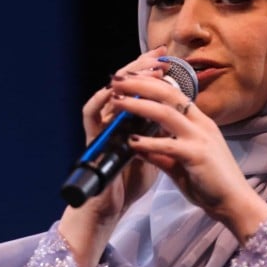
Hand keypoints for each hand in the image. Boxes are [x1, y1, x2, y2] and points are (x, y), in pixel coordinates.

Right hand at [58, 46, 168, 266]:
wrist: (112, 208)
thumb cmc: (130, 183)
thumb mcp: (154, 153)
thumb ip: (160, 134)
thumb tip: (176, 117)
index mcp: (130, 121)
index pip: (140, 90)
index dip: (152, 73)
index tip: (168, 60)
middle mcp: (113, 120)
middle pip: (124, 84)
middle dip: (141, 68)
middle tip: (158, 57)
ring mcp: (101, 128)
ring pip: (108, 93)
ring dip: (125, 80)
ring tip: (142, 71)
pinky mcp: (91, 140)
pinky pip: (90, 115)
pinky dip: (99, 102)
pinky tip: (112, 93)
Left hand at [110, 71, 266, 242]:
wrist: (235, 203)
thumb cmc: (211, 184)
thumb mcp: (181, 165)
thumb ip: (160, 154)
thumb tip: (137, 146)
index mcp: (199, 123)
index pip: (173, 93)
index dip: (149, 84)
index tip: (127, 80)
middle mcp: (201, 124)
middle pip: (168, 94)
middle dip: (140, 84)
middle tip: (116, 80)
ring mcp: (201, 138)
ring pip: (166, 112)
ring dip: (138, 104)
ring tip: (117, 101)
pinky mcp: (198, 155)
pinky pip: (168, 145)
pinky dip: (148, 142)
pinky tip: (131, 141)